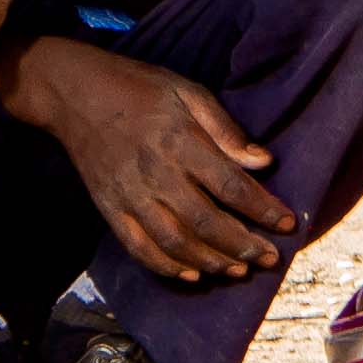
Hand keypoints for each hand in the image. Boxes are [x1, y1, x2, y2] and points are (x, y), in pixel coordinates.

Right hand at [21, 39, 298, 285]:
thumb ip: (224, 129)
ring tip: (239, 269)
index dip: (262, 209)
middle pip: (207, 222)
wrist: (74, 93)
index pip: (230, 186)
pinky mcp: (110, 210)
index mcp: (179, 141)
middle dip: (244, 244)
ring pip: (176, 243)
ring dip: (212, 261)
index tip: (288, 223)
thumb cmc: (138, 87)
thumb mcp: (186, 91)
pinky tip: (192, 274)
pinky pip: (140, 248)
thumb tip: (263, 162)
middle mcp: (156, 174)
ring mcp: (130, 196)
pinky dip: (167, 268)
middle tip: (270, 257)